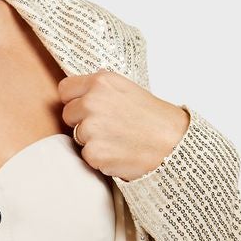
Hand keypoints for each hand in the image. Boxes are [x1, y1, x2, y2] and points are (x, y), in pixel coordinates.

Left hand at [57, 68, 190, 181]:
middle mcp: (92, 101)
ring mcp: (91, 127)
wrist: (175, 145)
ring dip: (92, 141)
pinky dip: (100, 158)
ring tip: (118, 139)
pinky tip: (119, 152)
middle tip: (108, 127)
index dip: (75, 100)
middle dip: (82, 122)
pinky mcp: (93, 152)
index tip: (86, 108)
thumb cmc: (155, 118)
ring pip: (77, 136)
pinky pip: (86, 155)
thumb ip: (102, 88)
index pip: (65, 89)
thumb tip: (82, 88)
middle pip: (67, 114)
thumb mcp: (128, 89)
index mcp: (100, 82)